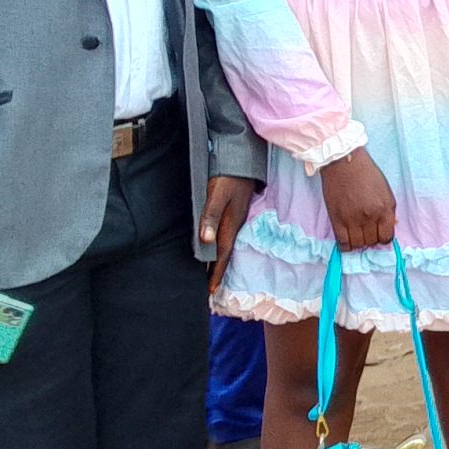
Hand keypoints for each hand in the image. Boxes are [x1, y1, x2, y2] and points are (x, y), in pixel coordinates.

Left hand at [201, 174, 254, 288]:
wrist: (242, 158)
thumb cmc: (227, 176)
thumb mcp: (217, 194)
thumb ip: (210, 215)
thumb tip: (205, 240)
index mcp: (231, 223)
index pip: (222, 254)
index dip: (215, 272)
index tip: (210, 290)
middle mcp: (235, 224)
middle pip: (225, 253)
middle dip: (217, 271)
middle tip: (209, 288)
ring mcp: (236, 218)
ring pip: (226, 245)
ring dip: (219, 260)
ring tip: (211, 273)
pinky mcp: (234, 212)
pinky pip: (226, 235)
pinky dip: (220, 247)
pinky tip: (215, 248)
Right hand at [317, 148, 397, 251]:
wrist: (344, 163)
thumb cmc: (366, 173)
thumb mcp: (385, 191)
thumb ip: (388, 211)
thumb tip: (387, 227)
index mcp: (385, 209)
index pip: (387, 237)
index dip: (383, 237)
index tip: (379, 234)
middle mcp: (370, 217)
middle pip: (372, 242)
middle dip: (371, 239)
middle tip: (366, 231)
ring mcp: (353, 220)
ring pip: (358, 245)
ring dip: (359, 243)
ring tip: (357, 234)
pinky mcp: (337, 219)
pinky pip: (343, 243)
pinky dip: (346, 246)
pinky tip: (347, 240)